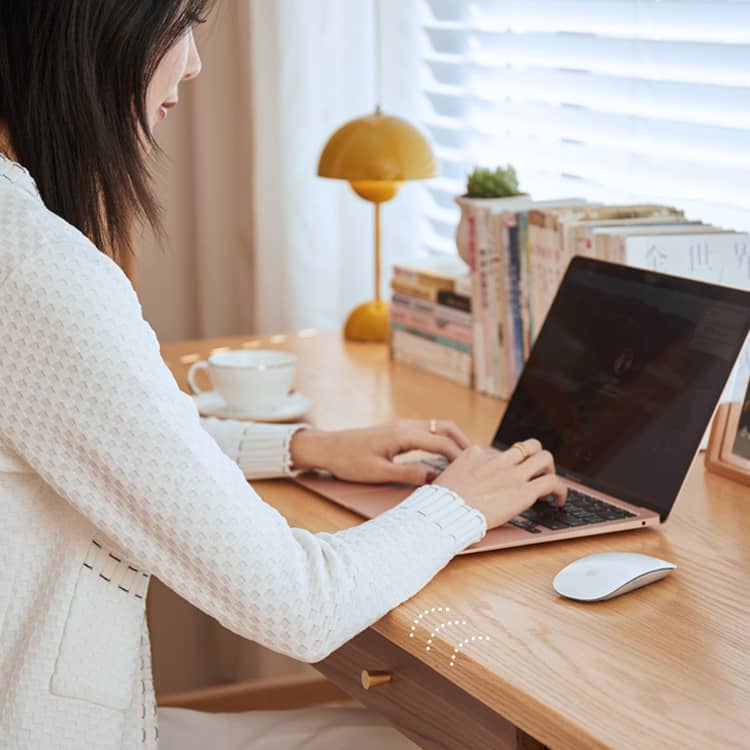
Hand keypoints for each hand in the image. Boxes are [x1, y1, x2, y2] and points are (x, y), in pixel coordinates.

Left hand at [289, 419, 470, 484]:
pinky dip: (442, 440)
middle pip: (445, 427)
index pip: (441, 442)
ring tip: (467, 459)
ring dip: (454, 439)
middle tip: (479, 461)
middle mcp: (405, 425)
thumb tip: (436, 478)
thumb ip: (408, 474)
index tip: (475, 470)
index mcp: (402, 434)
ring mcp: (402, 426)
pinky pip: (428, 431)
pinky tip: (445, 455)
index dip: (460, 456)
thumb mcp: (378, 473)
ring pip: (438, 427)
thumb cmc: (348, 461)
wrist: (327, 448)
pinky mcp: (398, 431)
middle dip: (464, 441)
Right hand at [434, 439, 566, 529]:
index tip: (508, 476)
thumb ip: (460, 474)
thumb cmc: (441, 503)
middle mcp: (497, 459)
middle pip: (528, 446)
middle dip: (535, 456)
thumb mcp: (447, 478)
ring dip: (550, 469)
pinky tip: (559, 500)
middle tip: (536, 472)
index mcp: (477, 453)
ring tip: (550, 483)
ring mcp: (512, 474)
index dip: (509, 464)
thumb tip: (462, 482)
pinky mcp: (523, 492)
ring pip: (544, 457)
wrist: (446, 513)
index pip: (501, 451)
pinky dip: (561, 490)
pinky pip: (552, 482)